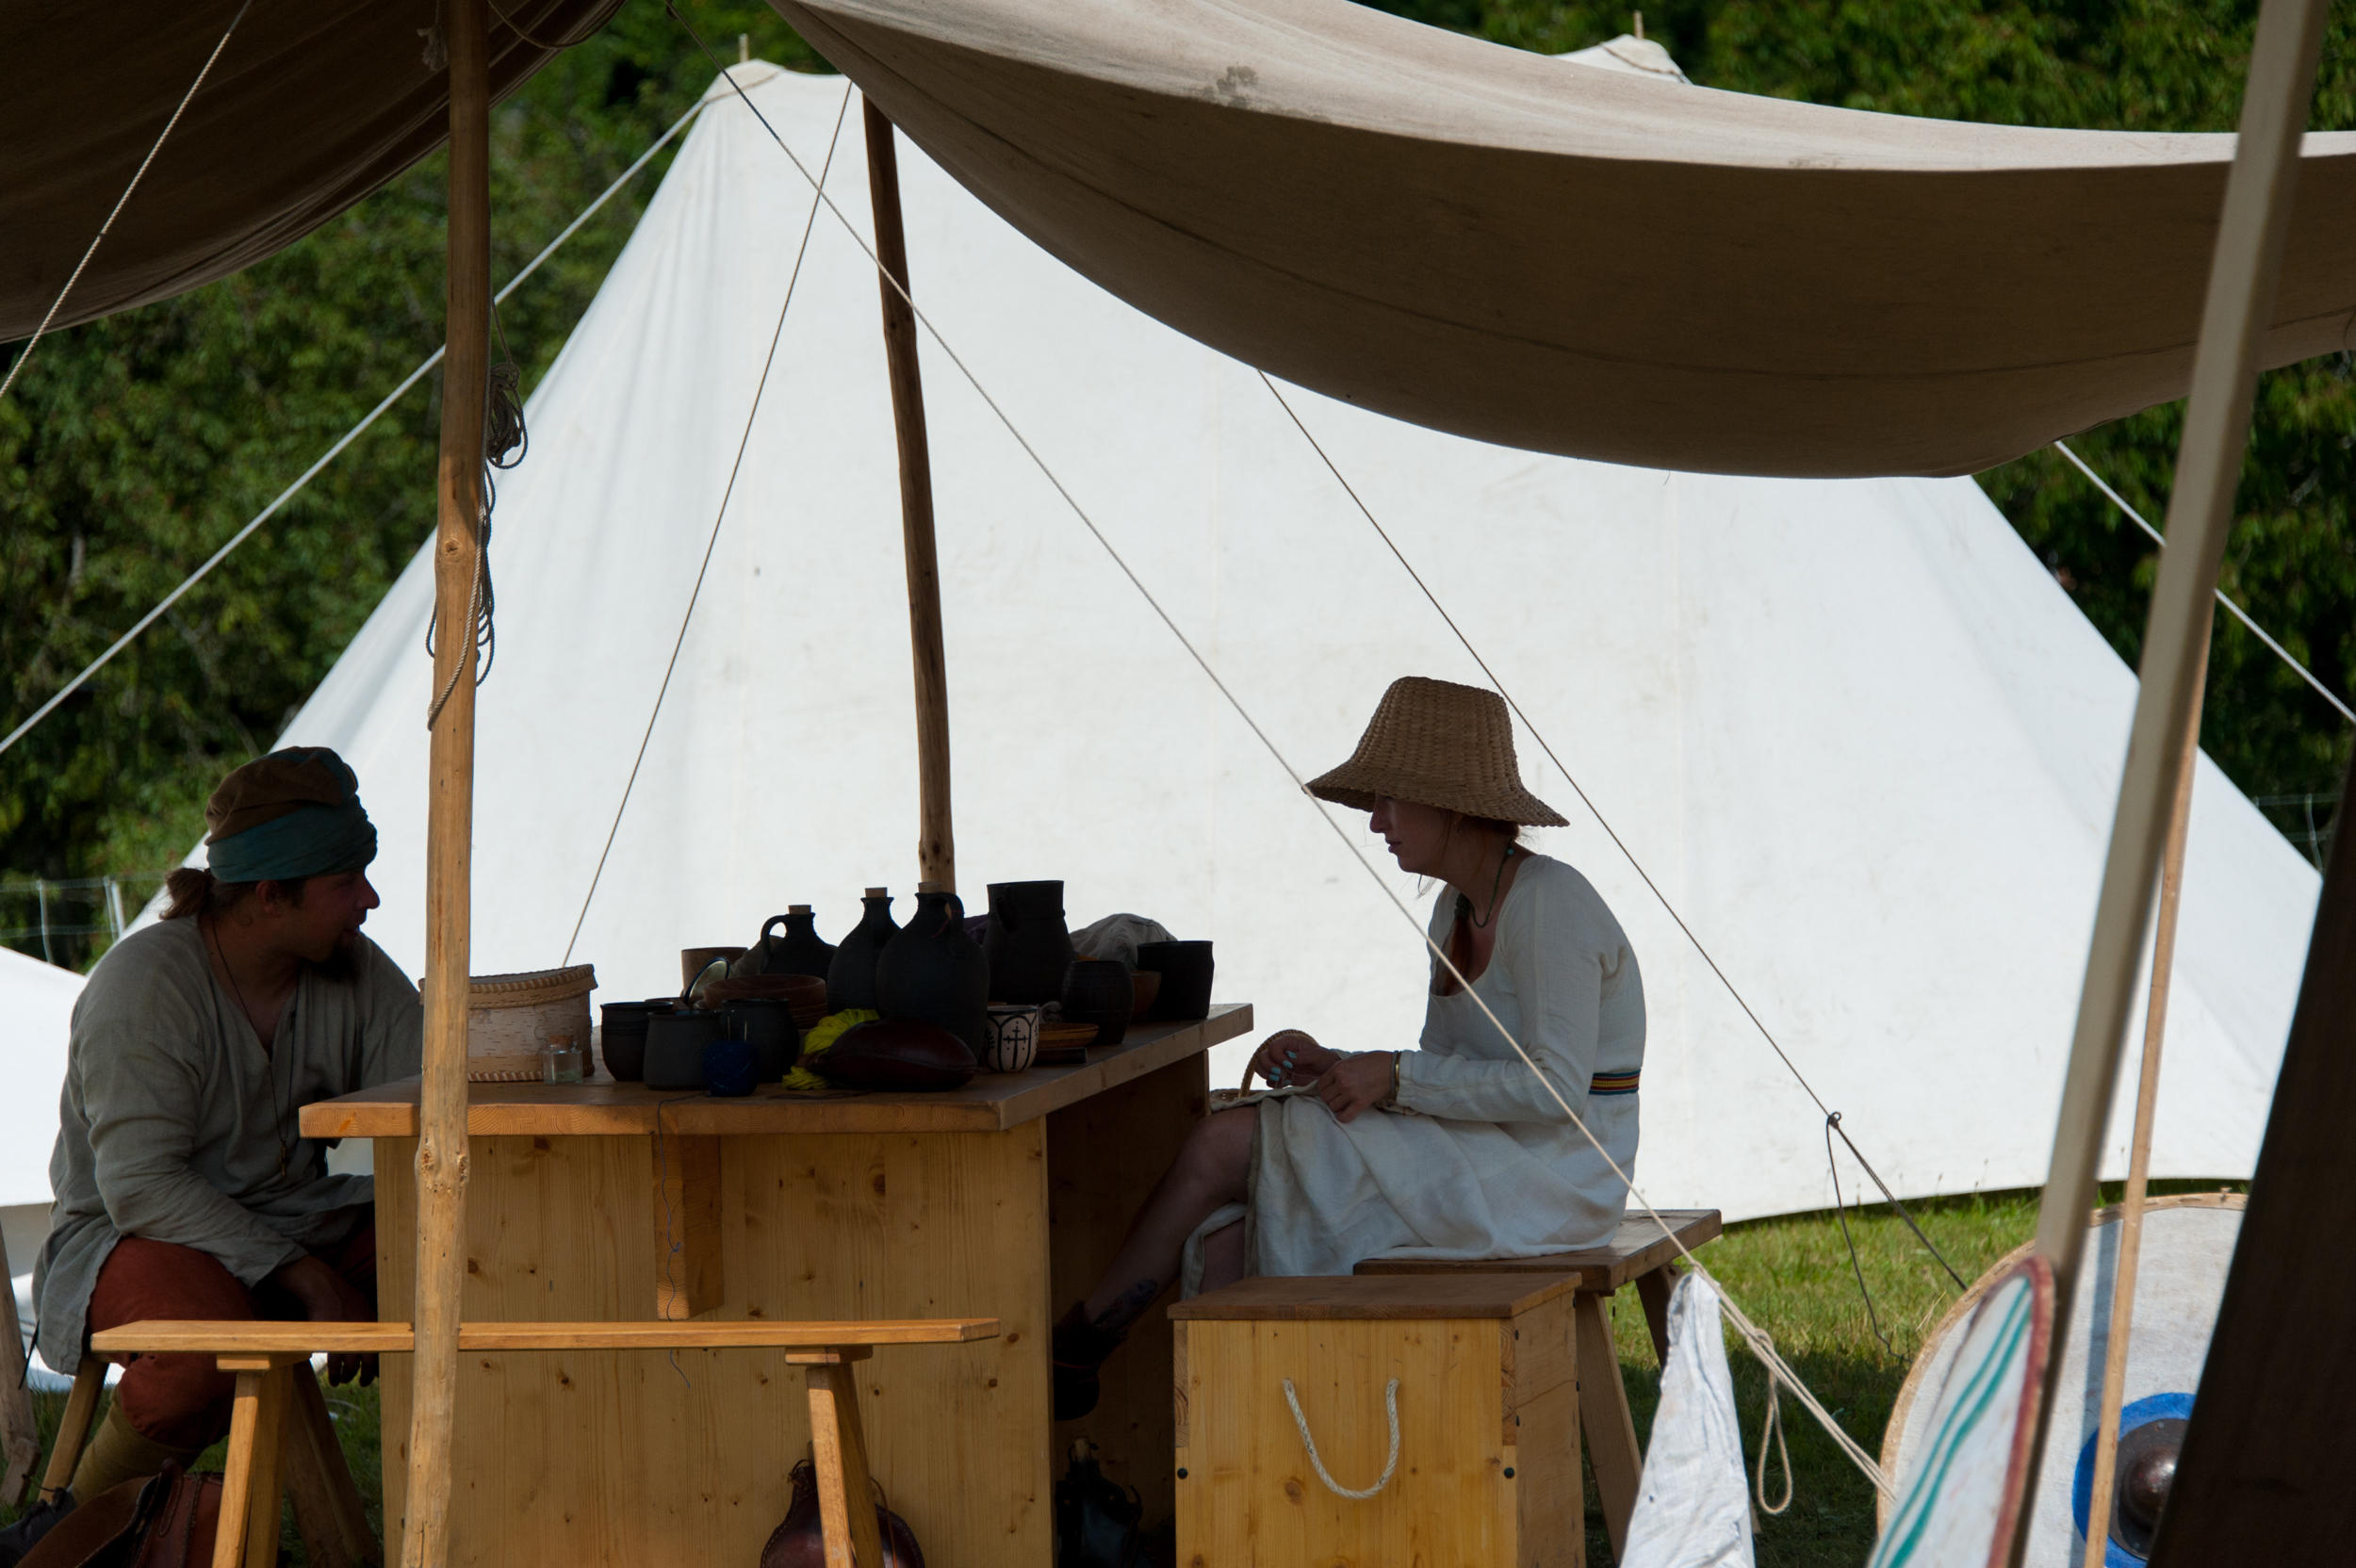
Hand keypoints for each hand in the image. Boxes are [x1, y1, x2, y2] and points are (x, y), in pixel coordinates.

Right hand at [271, 1254, 376, 1385]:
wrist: (325, 1290)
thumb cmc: (344, 1298)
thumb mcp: (364, 1307)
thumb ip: (370, 1323)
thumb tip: (377, 1338)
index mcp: (373, 1325)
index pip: (381, 1350)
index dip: (379, 1365)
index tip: (377, 1374)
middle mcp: (363, 1332)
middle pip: (367, 1362)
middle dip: (365, 1376)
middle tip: (362, 1383)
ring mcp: (348, 1336)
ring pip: (350, 1366)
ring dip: (347, 1377)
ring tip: (343, 1381)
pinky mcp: (332, 1340)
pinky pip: (335, 1363)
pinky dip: (334, 1373)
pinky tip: (333, 1378)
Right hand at [1247, 1030, 1336, 1088]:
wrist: (1330, 1075)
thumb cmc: (1326, 1060)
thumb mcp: (1318, 1056)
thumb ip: (1304, 1056)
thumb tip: (1289, 1057)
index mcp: (1288, 1043)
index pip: (1272, 1047)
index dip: (1277, 1057)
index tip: (1289, 1065)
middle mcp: (1281, 1053)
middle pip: (1262, 1057)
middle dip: (1268, 1066)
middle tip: (1280, 1074)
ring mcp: (1279, 1066)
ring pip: (1261, 1068)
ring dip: (1267, 1074)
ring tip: (1280, 1079)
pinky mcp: (1282, 1078)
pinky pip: (1269, 1080)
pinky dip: (1272, 1083)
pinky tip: (1283, 1084)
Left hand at [1314, 1053, 1394, 1123]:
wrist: (1393, 1068)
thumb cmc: (1374, 1061)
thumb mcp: (1352, 1059)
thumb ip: (1340, 1069)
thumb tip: (1331, 1079)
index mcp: (1338, 1068)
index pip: (1320, 1084)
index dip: (1324, 1088)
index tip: (1330, 1090)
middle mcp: (1342, 1081)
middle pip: (1325, 1097)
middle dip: (1330, 1098)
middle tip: (1337, 1097)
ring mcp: (1351, 1092)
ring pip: (1333, 1106)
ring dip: (1337, 1106)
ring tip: (1344, 1103)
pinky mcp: (1361, 1102)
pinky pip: (1345, 1116)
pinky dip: (1343, 1117)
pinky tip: (1344, 1114)